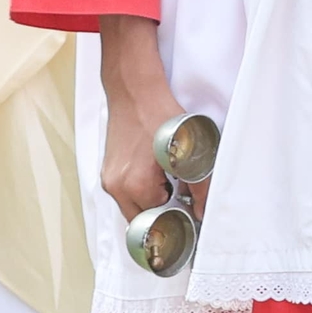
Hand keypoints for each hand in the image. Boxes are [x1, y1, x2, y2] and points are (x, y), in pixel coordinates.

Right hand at [97, 18, 181, 219]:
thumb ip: (199, 182)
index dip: (175, 222)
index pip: (156, 223)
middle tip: (184, 200)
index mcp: (134, 186)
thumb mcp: (189, 146)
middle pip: (142, 219)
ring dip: (153, 201)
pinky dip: (143, 190)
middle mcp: (116, 187)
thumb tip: (202, 210)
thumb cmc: (160, 113)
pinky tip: (159, 173)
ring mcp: (109, 179)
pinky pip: (126, 193)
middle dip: (163, 214)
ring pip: (133, 207)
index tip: (189, 219)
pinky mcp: (108, 171)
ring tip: (174, 183)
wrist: (133, 89)